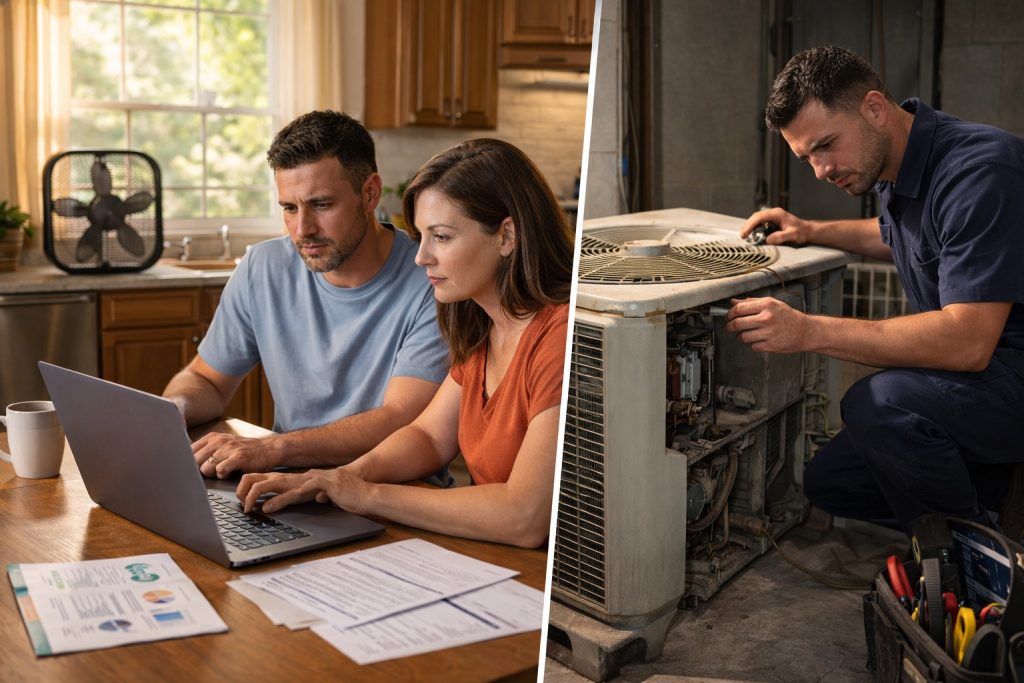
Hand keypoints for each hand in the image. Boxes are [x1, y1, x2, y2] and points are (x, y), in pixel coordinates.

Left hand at [193, 432, 280, 478]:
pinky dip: (223, 475)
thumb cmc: (245, 451)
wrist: (269, 449)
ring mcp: (228, 448)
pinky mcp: (238, 456)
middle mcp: (218, 440)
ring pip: (206, 468)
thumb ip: (206, 451)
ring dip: (212, 474)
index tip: (192, 470)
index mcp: (212, 437)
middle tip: (211, 472)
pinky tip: (229, 473)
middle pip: (194, 461)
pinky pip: (220, 470)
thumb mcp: (223, 445)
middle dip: (200, 471)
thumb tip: (187, 462)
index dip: (188, 463)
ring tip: (222, 471)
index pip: (188, 451)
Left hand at [237, 467, 370, 514]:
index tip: (243, 498)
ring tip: (247, 505)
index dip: (257, 486)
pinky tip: (269, 507)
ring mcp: (313, 479)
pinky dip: (280, 500)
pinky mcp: (321, 485)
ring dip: (260, 494)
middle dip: (251, 487)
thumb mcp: (327, 497)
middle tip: (239, 501)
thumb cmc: (350, 496)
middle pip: (272, 477)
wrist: (369, 493)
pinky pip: (296, 493)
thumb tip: (315, 499)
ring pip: (280, 484)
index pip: (275, 479)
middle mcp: (305, 477)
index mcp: (304, 479)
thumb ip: (317, 496)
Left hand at [724, 297, 812, 352]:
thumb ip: (751, 302)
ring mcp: (769, 333)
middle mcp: (767, 318)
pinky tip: (759, 339)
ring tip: (746, 334)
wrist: (804, 331)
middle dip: (730, 327)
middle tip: (729, 327)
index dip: (729, 314)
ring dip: (741, 337)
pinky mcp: (771, 345)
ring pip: (743, 337)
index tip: (728, 317)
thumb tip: (733, 302)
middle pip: (738, 323)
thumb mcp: (771, 304)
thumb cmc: (787, 317)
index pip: (739, 309)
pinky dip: (753, 344)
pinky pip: (753, 346)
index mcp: (766, 305)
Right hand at [739, 207, 811, 245]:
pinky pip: (760, 223)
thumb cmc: (801, 232)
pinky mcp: (771, 222)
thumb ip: (780, 237)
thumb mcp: (792, 235)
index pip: (760, 217)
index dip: (751, 225)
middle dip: (748, 226)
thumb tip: (768, 240)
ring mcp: (772, 217)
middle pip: (756, 217)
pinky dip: (754, 228)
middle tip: (742, 235)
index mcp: (777, 214)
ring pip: (757, 219)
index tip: (745, 233)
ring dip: (750, 227)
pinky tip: (752, 234)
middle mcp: (773, 213)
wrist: (806, 231)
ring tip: (745, 236)